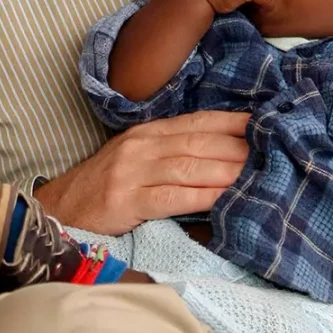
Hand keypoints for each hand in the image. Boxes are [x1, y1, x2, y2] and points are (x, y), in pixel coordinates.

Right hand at [34, 109, 248, 233]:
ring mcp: (133, 171)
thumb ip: (171, 154)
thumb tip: (222, 158)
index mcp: (148, 132)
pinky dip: (203, 197)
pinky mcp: (126, 200)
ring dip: (228, 171)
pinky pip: (172, 196)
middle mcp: (142, 145)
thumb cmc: (104, 188)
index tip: (268, 124)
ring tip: (259, 174)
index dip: (234, 122)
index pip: (199, 121)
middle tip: (275, 152)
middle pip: (200, 142)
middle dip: (240, 147)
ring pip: (190, 166)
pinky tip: (225, 199)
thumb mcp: (136, 160)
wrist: (58, 210)